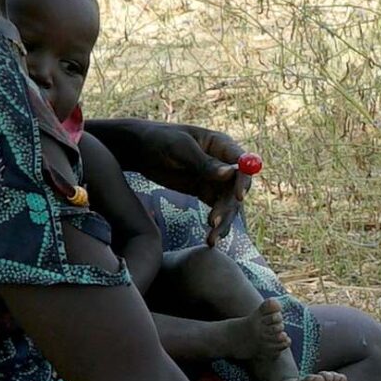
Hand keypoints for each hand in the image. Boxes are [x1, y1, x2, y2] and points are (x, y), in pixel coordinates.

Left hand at [84, 118, 248, 235]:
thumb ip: (204, 162)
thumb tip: (230, 174)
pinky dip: (216, 226)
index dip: (243, 180)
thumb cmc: (158, 139)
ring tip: (212, 238)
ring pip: (229, 204)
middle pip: (237, 188)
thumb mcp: (179, 148)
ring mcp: (215, 179)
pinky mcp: (205, 193)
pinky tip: (210, 240)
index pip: (242, 163)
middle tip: (214, 222)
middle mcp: (224, 163)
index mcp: (221, 145)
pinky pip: (217, 210)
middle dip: (228, 207)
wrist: (136, 150)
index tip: (237, 197)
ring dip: (224, 222)